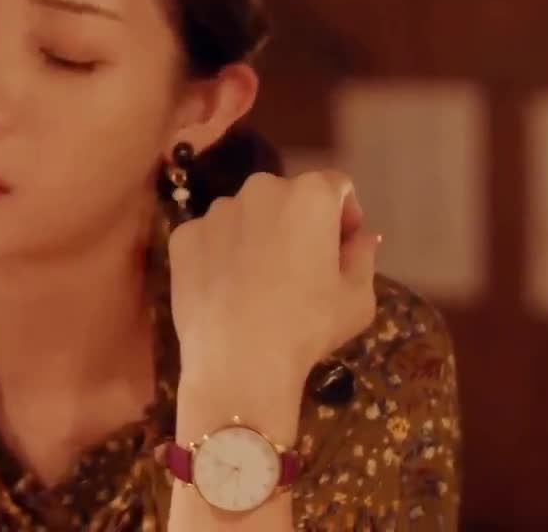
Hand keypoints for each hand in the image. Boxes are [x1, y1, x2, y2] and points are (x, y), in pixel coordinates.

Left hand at [168, 170, 378, 405]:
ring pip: (245, 215)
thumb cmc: (307, 327)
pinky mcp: (183, 236)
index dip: (344, 214)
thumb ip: (363, 256)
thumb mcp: (358, 298)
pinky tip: (226, 290)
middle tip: (300, 267)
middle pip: (287, 196)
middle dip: (298, 222)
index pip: (336, 186)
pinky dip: (219, 254)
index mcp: (310, 195)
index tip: (342, 247)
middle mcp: (260, 189)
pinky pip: (210, 237)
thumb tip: (363, 236)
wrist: (239, 362)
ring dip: (257, 235)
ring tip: (258, 283)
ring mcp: (215, 211)